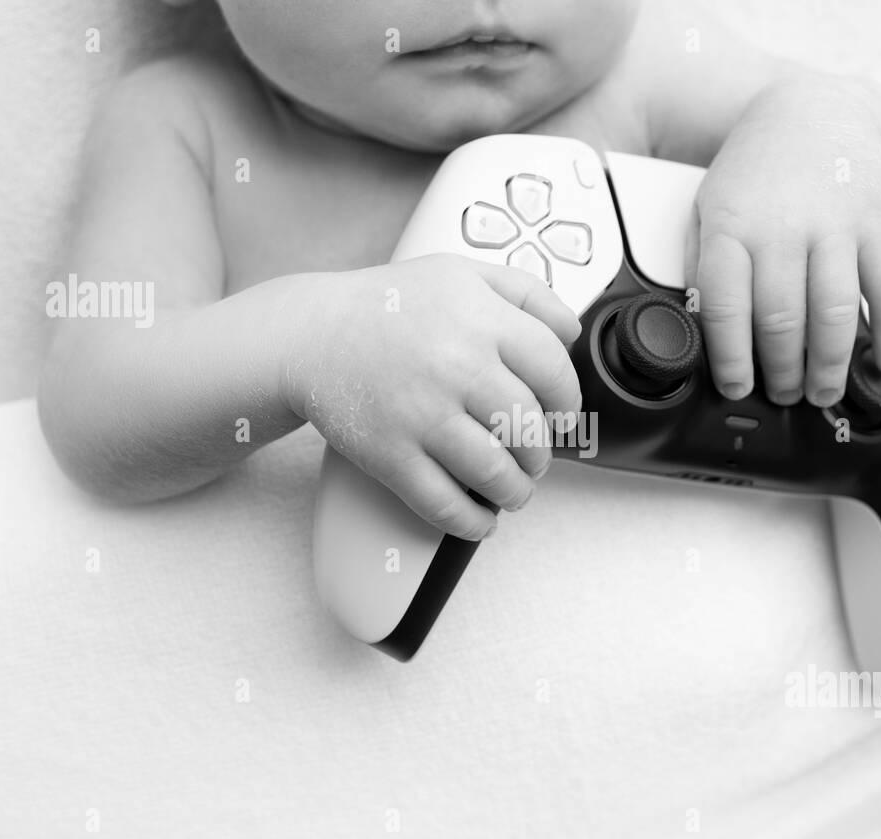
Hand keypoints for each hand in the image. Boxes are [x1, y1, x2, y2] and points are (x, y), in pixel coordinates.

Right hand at [283, 255, 581, 539]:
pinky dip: (472, 522)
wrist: (309, 333)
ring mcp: (421, 413)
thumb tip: (570, 331)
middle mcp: (455, 364)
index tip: (561, 416)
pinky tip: (482, 520)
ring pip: (494, 472)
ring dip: (516, 491)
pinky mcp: (390, 454)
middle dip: (540, 453)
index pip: (552, 369)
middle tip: (534, 458)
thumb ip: (525, 293)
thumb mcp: (461, 274)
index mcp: (480, 318)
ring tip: (514, 490)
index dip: (566, 401)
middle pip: (528, 427)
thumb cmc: (387, 305)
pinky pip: (444, 504)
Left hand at [689, 76, 880, 405]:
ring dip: (830, 365)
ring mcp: (835, 224)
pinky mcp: (877, 223)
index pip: (727, 307)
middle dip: (783, 372)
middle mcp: (783, 226)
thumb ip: (698, 264)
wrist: (816, 111)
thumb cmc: (755, 171)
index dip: (732, 359)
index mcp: (732, 225)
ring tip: (822, 392)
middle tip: (783, 396)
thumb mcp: (706, 206)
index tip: (737, 388)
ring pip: (835, 313)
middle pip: (783, 320)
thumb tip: (699, 326)